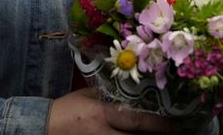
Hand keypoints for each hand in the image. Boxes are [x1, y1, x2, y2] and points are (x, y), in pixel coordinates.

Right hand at [48, 89, 178, 133]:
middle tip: (177, 131)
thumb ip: (113, 94)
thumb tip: (138, 92)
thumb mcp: (90, 95)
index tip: (177, 123)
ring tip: (164, 134)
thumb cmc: (69, 108)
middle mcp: (103, 134)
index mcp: (101, 114)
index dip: (159, 124)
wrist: (45, 127)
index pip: (136, 120)